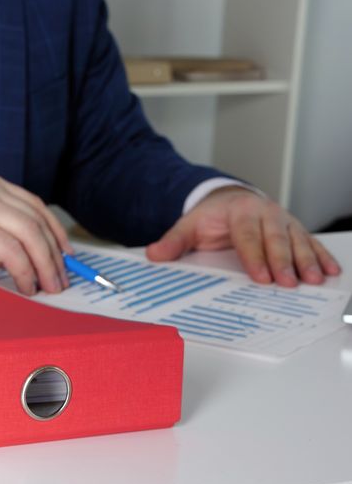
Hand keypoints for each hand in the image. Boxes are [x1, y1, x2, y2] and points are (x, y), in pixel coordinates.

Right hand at [0, 171, 71, 294]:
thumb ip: (5, 240)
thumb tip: (40, 259)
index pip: (34, 206)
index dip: (55, 233)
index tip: (65, 257)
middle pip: (37, 219)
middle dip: (55, 254)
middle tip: (61, 280)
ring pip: (30, 233)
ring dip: (45, 265)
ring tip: (49, 287)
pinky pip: (12, 251)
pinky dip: (25, 272)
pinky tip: (26, 286)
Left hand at [145, 187, 340, 286]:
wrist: (228, 200)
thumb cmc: (210, 217)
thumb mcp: (189, 226)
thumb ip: (173, 241)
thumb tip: (154, 255)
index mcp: (240, 211)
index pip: (247, 235)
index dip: (255, 256)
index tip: (260, 276)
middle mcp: (266, 213)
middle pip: (276, 239)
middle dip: (284, 261)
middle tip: (289, 283)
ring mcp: (283, 220)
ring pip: (298, 240)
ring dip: (307, 260)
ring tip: (314, 279)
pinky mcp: (295, 229)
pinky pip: (310, 242)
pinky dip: (321, 255)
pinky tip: (330, 270)